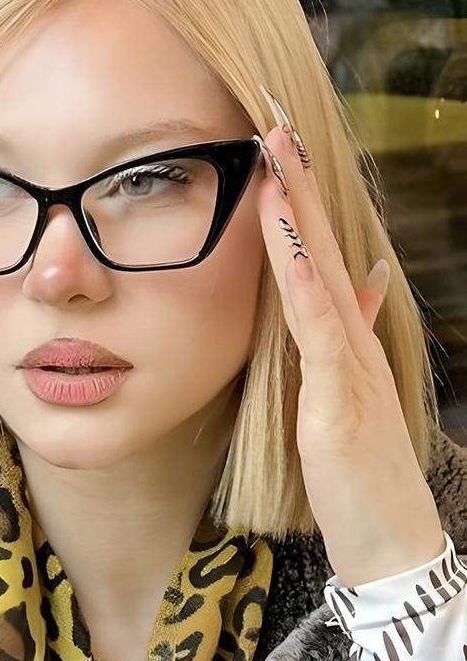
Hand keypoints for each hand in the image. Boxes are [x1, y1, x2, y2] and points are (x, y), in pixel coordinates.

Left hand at [255, 87, 444, 588]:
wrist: (390, 535)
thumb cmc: (359, 466)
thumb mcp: (348, 390)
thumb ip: (348, 334)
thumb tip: (361, 283)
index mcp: (342, 334)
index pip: (312, 255)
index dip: (293, 202)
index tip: (271, 153)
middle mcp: (350, 336)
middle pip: (318, 246)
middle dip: (295, 185)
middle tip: (273, 125)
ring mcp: (350, 362)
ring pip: (320, 273)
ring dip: (297, 215)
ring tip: (278, 158)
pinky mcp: (343, 397)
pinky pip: (323, 332)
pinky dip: (306, 287)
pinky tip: (290, 250)